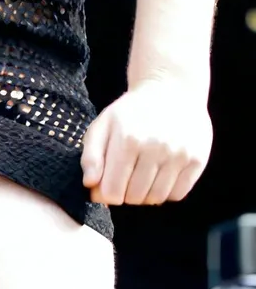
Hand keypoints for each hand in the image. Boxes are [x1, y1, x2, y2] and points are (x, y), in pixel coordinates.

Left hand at [80, 75, 212, 204]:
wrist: (170, 89)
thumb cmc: (132, 111)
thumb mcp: (103, 124)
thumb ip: (91, 155)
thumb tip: (91, 186)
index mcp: (127, 138)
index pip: (112, 192)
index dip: (106, 193)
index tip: (108, 184)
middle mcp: (154, 146)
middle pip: (134, 198)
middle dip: (126, 192)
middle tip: (127, 175)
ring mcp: (178, 154)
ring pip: (156, 198)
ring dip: (146, 194)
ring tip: (143, 174)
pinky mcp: (197, 159)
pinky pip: (177, 195)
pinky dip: (166, 191)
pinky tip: (161, 173)